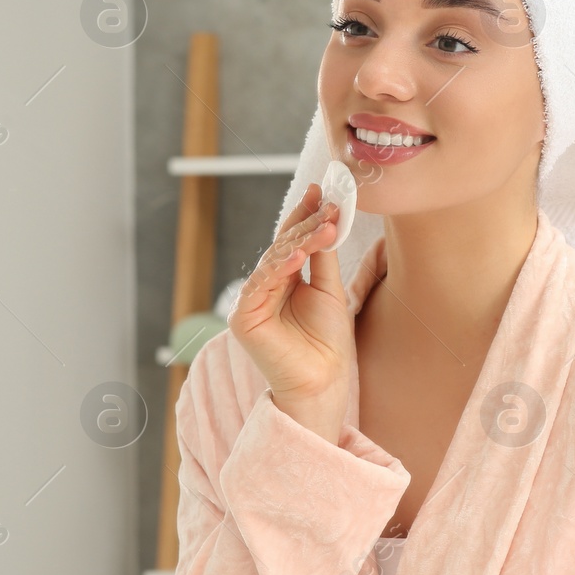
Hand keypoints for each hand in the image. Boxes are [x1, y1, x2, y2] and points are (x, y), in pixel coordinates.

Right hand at [227, 182, 351, 437]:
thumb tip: (327, 219)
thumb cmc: (327, 342)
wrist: (322, 382)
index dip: (305, 215)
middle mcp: (265, 287)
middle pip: (283, 245)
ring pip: (274, 260)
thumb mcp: (330, 291)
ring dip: (300, 240)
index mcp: (284, 280)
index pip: (292, 240)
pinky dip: (280, 268)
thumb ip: (324, 257)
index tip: (322, 191)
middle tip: (328, 204)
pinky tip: (300, 254)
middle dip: (306, 223)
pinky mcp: (243, 318)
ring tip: (324, 225)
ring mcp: (252, 301)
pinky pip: (260, 284)